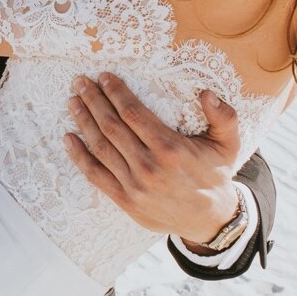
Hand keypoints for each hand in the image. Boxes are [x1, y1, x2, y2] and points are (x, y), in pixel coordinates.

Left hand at [64, 77, 243, 244]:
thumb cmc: (215, 174)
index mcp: (171, 148)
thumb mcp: (228, 144)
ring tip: (72, 102)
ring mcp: (134, 185)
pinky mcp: (125, 200)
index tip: (104, 77)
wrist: (209, 219)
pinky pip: (95, 175)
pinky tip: (68, 138)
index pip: (133, 113)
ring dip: (83, 122)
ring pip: (100, 147)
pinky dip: (79, 156)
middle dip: (93, 101)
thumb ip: (223, 116)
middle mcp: (149, 166)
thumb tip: (207, 93)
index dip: (115, 92)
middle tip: (80, 82)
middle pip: (111, 126)